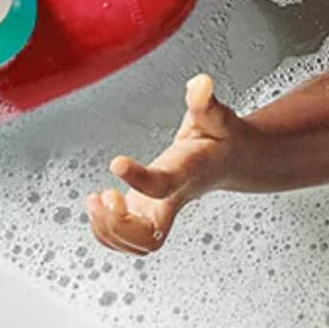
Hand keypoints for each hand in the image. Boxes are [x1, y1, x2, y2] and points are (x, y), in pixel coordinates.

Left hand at [87, 74, 239, 255]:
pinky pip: (127, 239)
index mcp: (187, 173)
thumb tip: (200, 83)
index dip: (138, 179)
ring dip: (109, 230)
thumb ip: (205, 102)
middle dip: (119, 225)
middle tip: (104, 196)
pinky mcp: (150, 213)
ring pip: (136, 244)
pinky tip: (99, 208)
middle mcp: (174, 199)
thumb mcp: (217, 115)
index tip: (116, 162)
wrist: (233, 160)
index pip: (163, 185)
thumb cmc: (221, 138)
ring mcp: (161, 211)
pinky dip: (107, 232)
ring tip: (95, 200)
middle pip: (150, 236)